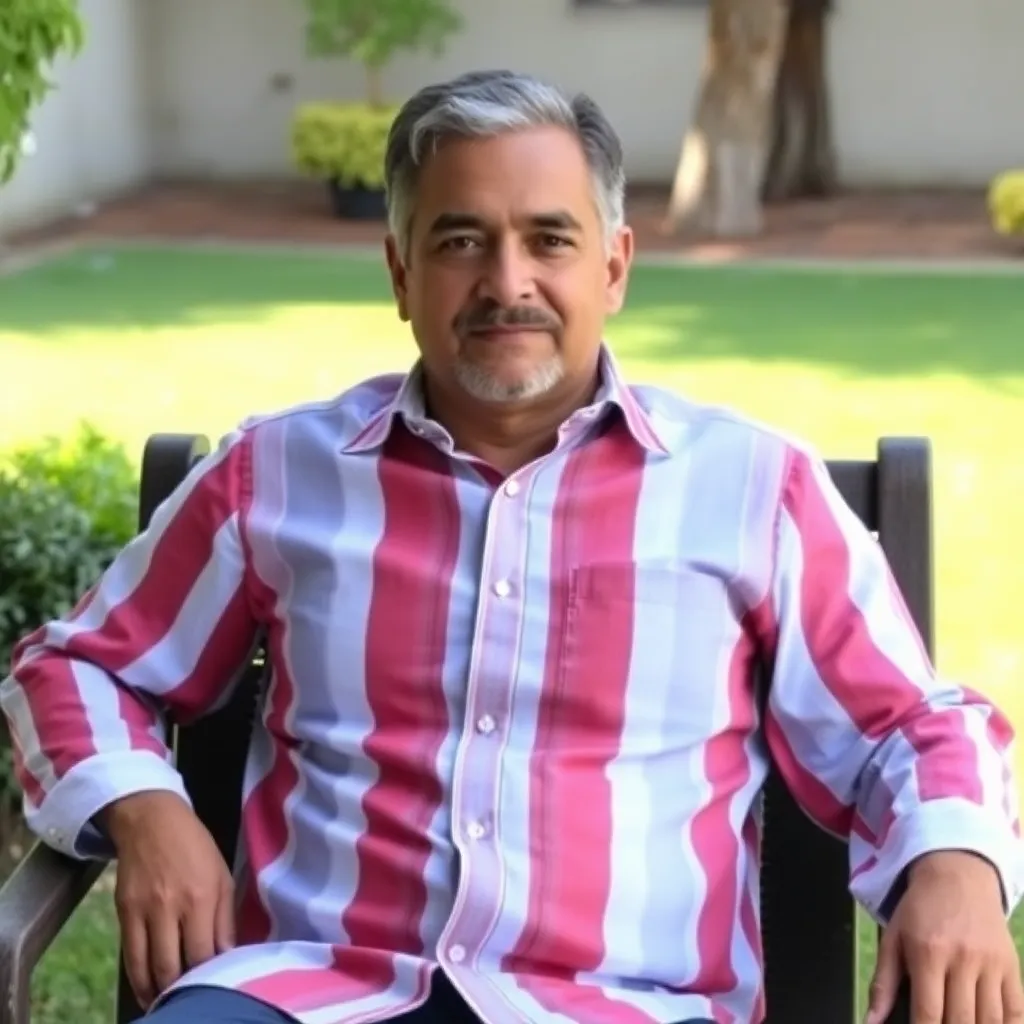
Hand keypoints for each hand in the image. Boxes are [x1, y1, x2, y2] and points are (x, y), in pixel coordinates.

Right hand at [101, 791, 235, 1006]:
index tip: (215, 984)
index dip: (209, 975)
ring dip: (159, 992)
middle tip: (192, 997)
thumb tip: (227, 956)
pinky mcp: (124, 913)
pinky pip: (130, 957)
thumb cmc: (195, 847)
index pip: (205, 953)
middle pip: (174, 966)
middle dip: (183, 988)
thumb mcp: (222, 876)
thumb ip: (225, 919)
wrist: (152, 821)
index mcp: (202, 897)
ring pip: (149, 967)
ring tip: (170, 1002)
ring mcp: (144, 911)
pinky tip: (148, 990)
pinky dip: (138, 979)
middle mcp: (171, 907)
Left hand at [866, 850, 1023, 1022]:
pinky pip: (1016, 1011)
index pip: (929, 1013)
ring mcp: (991, 964)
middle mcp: (963, 960)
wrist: (957, 875)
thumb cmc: (919, 909)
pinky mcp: (1012, 966)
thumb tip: (871, 1021)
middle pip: (961, 1022)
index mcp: (928, 953)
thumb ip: (883, 984)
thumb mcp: (893, 938)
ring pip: (990, 1021)